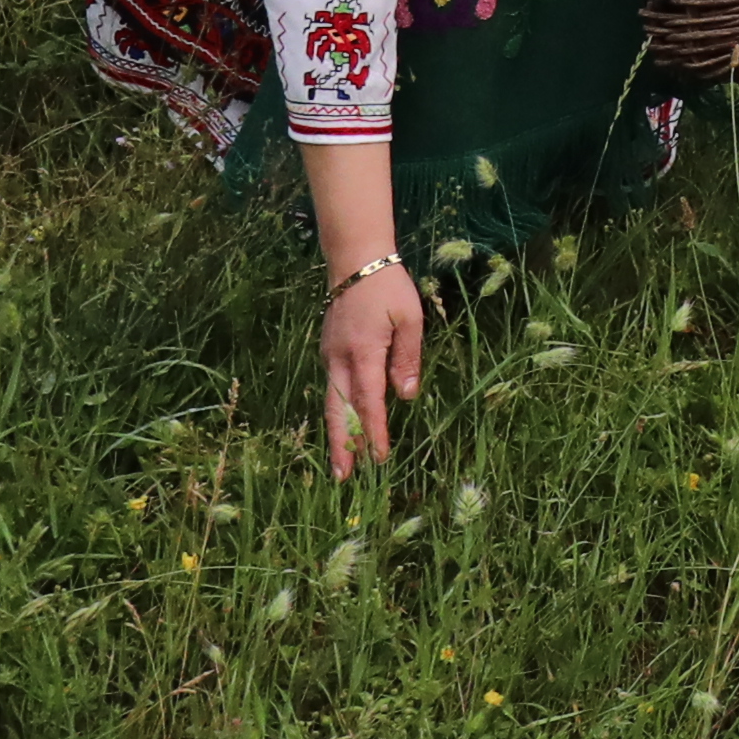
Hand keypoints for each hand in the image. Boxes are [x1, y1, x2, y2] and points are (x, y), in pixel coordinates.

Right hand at [320, 260, 424, 479]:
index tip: (379, 457)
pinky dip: (336, 411)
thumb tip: (406, 395)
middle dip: (342, 445)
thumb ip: (407, 358)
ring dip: (337, 432)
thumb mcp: (409, 319)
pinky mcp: (328, 351)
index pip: (369, 401)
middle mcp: (340, 359)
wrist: (354, 261)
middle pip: (338, 411)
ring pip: (331, 402)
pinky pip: (332, 388)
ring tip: (342, 462)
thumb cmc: (388, 288)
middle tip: (343, 478)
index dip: (374, 431)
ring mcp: (330, 356)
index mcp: (363, 352)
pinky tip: (344, 426)